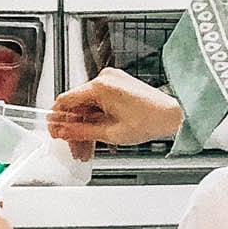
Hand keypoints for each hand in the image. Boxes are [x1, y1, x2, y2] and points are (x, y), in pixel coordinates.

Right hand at [49, 68, 183, 148]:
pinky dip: (96, 119)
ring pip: (88, 107)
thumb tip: (62, 132)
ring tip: (86, 149)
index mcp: (100, 86)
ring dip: (85, 127)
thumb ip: (81, 132)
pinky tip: (95, 138)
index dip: (57, 119)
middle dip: (73, 129)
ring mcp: (112, 81)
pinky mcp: (118, 86)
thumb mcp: (109, 133)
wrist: (172, 116)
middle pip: (77, 105)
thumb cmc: (149, 121)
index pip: (65, 100)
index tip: (55, 133)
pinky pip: (98, 103)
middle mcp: (104, 79)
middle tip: (72, 147)